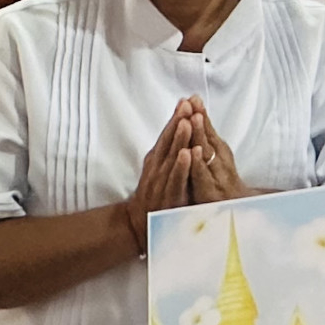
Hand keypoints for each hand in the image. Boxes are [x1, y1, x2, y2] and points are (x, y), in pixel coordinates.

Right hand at [120, 99, 197, 255]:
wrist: (137, 223)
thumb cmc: (153, 193)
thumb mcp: (158, 169)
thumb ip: (167, 150)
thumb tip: (178, 125)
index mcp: (157, 160)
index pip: (167, 135)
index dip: (176, 118)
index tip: (185, 100)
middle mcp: (157, 168)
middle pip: (169, 141)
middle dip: (178, 122)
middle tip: (187, 104)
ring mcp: (161, 182)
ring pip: (171, 157)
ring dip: (179, 139)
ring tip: (187, 122)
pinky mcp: (168, 197)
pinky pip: (176, 180)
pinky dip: (181, 166)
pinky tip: (186, 154)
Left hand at [187, 104, 250, 203]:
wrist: (234, 216)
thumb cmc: (222, 188)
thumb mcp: (215, 163)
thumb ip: (207, 142)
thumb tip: (197, 117)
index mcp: (220, 155)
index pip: (209, 131)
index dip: (201, 114)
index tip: (193, 97)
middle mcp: (220, 164)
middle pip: (209, 138)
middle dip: (200, 119)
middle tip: (193, 101)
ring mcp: (216, 179)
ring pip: (208, 153)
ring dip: (200, 134)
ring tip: (194, 117)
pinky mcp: (210, 195)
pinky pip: (202, 178)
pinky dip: (198, 164)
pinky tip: (193, 152)